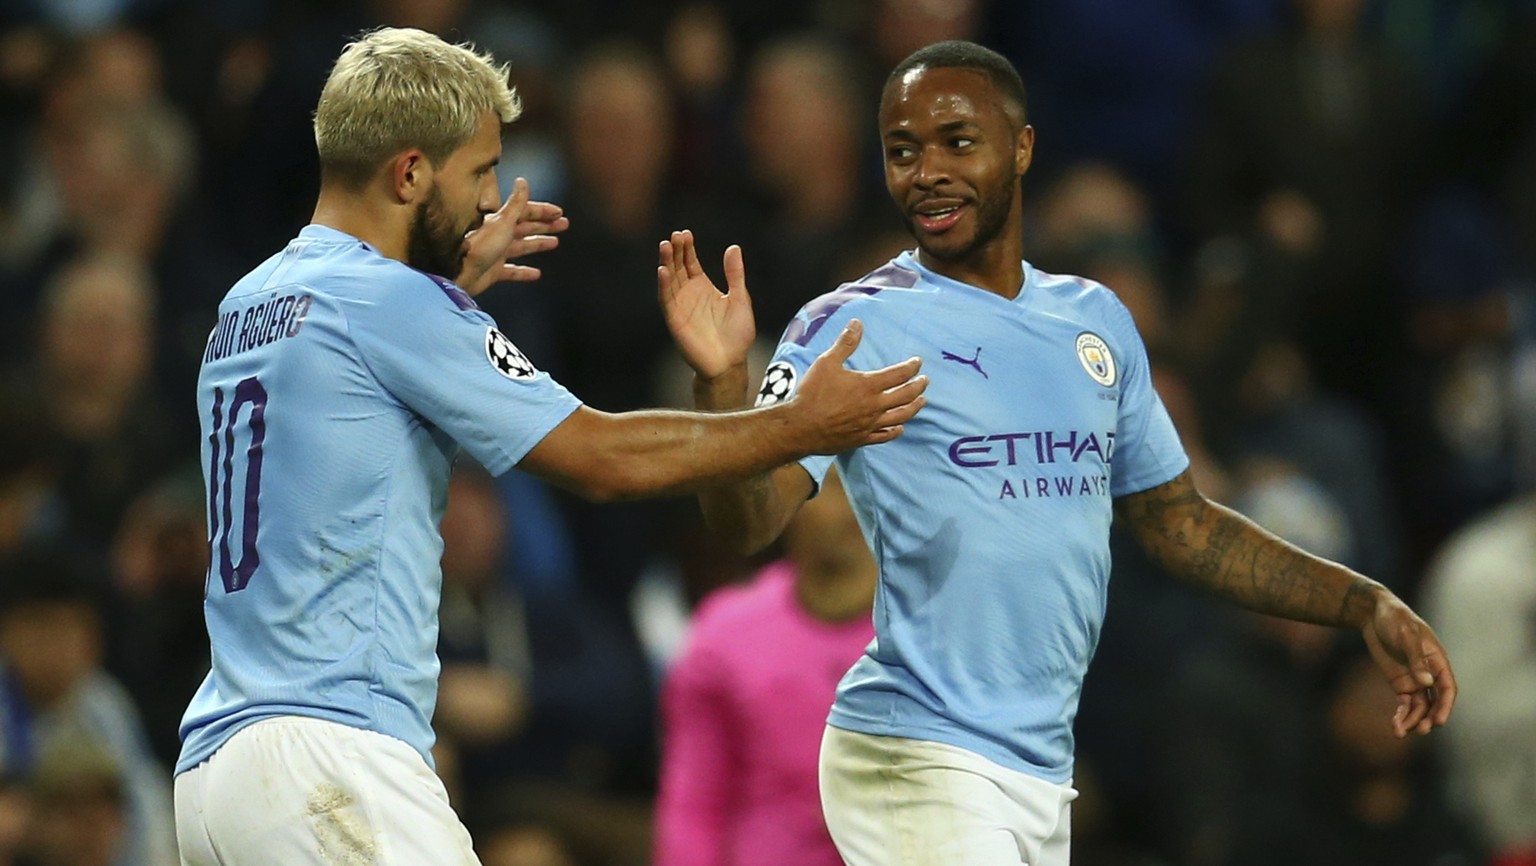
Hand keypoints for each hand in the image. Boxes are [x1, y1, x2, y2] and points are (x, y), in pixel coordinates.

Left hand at [458, 177, 569, 296]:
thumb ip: (515, 203)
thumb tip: (523, 180)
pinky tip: (537, 274)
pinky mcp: (493, 271)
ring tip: (555, 242)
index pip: (525, 212)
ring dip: (537, 244)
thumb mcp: (502, 221)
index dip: (543, 211)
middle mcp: (498, 235)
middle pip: (525, 227)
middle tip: (564, 224)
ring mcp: (495, 253)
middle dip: (544, 225)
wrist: (458, 271)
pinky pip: (512, 271)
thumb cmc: (480, 246)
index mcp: (500, 221)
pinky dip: (524, 272)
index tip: (559, 212)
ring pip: (521, 247)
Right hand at [658, 229, 754, 379]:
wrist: (730, 362)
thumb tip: (733, 247)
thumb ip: (735, 274)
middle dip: (675, 251)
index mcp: (703, 287)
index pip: (691, 262)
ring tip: (666, 246)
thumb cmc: (737, 334)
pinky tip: (663, 270)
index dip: (687, 248)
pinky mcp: (675, 320)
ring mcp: (680, 306)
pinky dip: (664, 285)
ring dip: (666, 263)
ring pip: (670, 280)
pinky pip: (667, 300)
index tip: (685, 233)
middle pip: (678, 267)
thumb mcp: (740, 298)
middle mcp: (688, 294)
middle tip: (674, 235)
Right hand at [789, 320, 926, 453]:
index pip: (899, 374)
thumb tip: (857, 323)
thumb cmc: (812, 394)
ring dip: (914, 408)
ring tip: (921, 402)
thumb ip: (845, 343)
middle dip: (918, 386)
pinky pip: (885, 436)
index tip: (917, 362)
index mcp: (868, 385)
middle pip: (906, 396)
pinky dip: (896, 431)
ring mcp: (870, 424)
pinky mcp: (862, 439)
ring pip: (901, 416)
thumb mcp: (827, 362)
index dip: (912, 366)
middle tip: (925, 381)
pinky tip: (900, 428)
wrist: (800, 427)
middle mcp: (874, 406)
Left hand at [1362, 593, 1456, 736]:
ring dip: (1413, 720)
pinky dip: (1402, 715)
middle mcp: (1429, 674)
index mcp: (1438, 661)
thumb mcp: (1406, 636)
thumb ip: (1416, 659)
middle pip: (1435, 702)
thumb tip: (1427, 683)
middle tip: (1420, 730)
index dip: (1445, 706)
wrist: (1373, 613)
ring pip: (1420, 707)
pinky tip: (1396, 726)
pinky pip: (1405, 704)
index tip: (1439, 721)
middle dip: (1429, 718)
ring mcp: (1415, 680)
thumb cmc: (1395, 619)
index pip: (1447, 688)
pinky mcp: (1400, 683)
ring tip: (1400, 732)